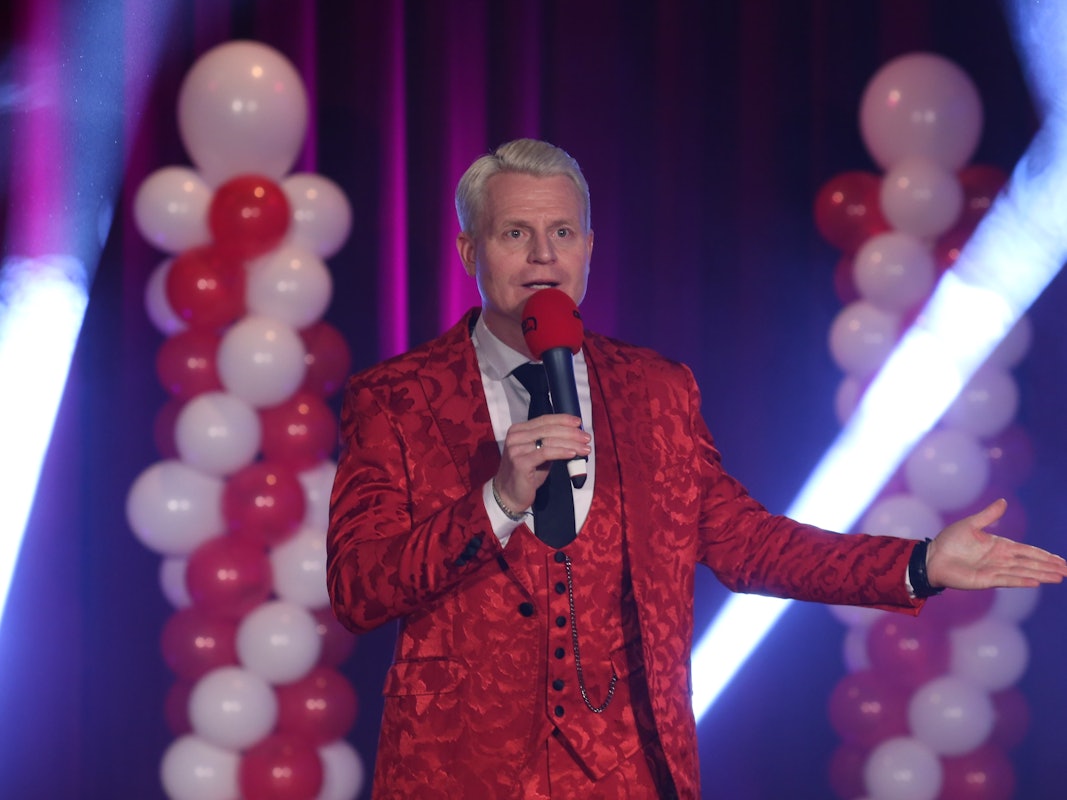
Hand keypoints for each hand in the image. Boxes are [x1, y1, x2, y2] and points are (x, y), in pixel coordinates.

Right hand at [493, 414, 590, 511]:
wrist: (510, 496)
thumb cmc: (527, 475)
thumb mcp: (540, 455)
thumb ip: (551, 443)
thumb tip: (574, 436)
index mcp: (518, 430)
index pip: (544, 420)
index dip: (563, 419)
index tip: (579, 422)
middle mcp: (515, 437)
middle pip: (548, 430)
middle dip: (571, 433)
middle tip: (587, 438)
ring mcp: (516, 449)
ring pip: (549, 441)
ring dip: (571, 443)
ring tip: (585, 448)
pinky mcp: (520, 462)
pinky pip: (545, 453)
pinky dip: (561, 452)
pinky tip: (573, 454)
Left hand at [926, 498, 1066, 589]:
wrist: (932, 557)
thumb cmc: (949, 541)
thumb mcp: (970, 525)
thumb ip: (988, 515)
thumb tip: (1004, 501)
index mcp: (999, 546)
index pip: (1027, 551)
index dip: (1044, 555)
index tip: (1061, 560)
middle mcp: (1000, 560)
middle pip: (1030, 563)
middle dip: (1049, 566)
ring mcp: (994, 570)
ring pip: (1023, 572)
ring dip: (1041, 574)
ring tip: (1059, 577)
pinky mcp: (986, 580)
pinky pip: (1007, 580)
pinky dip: (1022, 580)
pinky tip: (1036, 581)